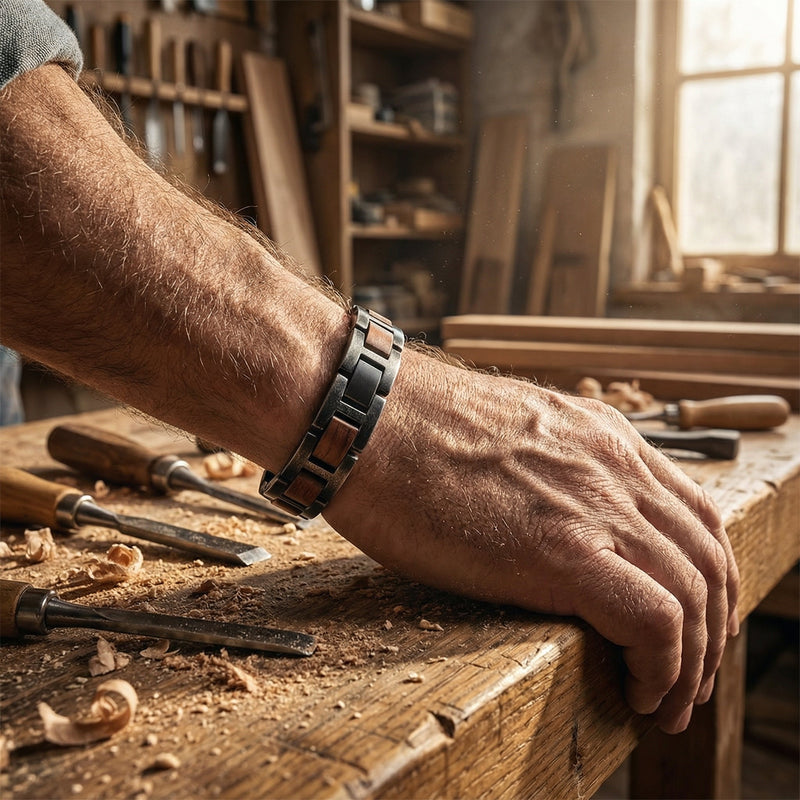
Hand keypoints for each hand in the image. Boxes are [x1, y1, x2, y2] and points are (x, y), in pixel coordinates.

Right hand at [326, 348, 739, 733]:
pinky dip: (664, 668)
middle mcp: (613, 467)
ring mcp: (592, 505)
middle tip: (690, 678)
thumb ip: (546, 469)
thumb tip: (545, 515)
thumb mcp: (506, 434)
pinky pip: (654, 622)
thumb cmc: (409, 429)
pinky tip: (641, 693)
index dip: (705, 578)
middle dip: (712, 630)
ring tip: (666, 702)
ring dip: (693, 663)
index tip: (690, 622)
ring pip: (695, 596)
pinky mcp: (560, 551)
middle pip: (708, 559)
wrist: (364, 416)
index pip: (695, 514)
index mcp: (601, 439)